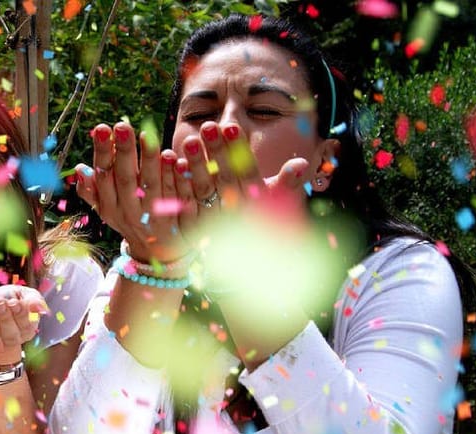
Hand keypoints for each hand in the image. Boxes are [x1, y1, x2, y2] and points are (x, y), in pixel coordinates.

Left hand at [0, 285, 47, 368]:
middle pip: (12, 333)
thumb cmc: (7, 298)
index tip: (13, 302)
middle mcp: (14, 338)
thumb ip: (33, 299)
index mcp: (27, 327)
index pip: (27, 325)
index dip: (21, 314)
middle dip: (5, 316)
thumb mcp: (21, 294)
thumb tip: (40, 307)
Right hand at [74, 122, 192, 263]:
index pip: (104, 177)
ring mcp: (154, 217)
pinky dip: (176, 177)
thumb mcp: (107, 209)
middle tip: (122, 125)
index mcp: (111, 207)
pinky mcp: (178, 219)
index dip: (102, 153)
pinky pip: (177, 196)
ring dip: (149, 161)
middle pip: (126, 180)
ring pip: (152, 187)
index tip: (101, 128)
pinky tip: (176, 157)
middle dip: (123, 152)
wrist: (158, 256)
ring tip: (148, 135)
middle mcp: (130, 212)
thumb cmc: (130, 221)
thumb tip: (80, 169)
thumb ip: (92, 191)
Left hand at [174, 121, 312, 237]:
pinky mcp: (195, 229)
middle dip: (215, 152)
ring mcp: (215, 222)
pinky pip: (185, 205)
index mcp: (256, 203)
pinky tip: (173, 163)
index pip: (247, 173)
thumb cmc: (264, 221)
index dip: (239, 151)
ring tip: (188, 139)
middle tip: (208, 126)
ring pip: (204, 190)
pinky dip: (179, 184)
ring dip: (196, 165)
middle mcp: (236, 213)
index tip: (231, 126)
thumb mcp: (276, 202)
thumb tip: (302, 164)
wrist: (247, 264)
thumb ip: (286, 183)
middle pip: (224, 179)